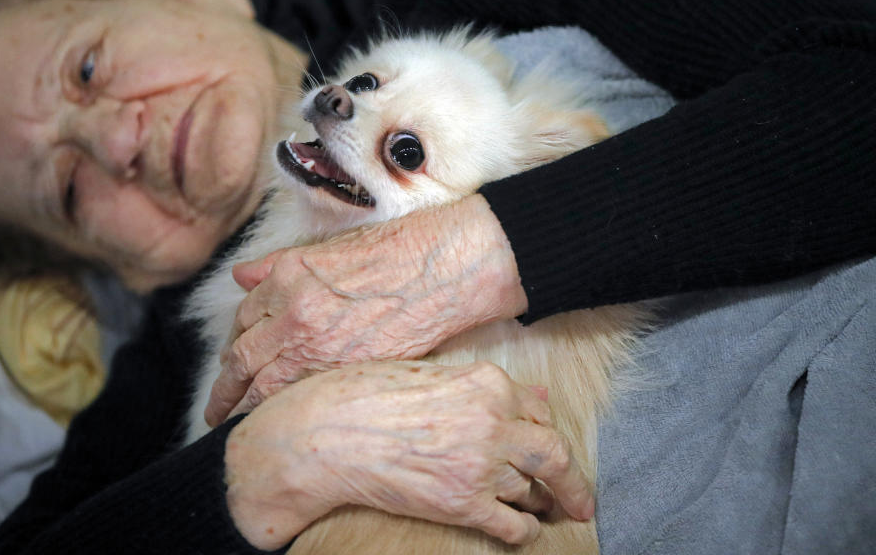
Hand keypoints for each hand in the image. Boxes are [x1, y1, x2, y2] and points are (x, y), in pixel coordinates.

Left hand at [205, 194, 528, 425]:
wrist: (444, 267)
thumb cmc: (395, 249)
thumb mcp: (328, 246)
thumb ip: (277, 266)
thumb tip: (240, 276)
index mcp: (286, 279)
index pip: (243, 319)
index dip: (235, 342)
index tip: (232, 359)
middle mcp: (293, 315)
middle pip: (241, 360)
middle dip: (225, 389)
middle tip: (216, 408)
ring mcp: (317, 347)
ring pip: (263, 388)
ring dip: (243, 408)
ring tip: (234, 423)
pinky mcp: (345, 371)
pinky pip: (300, 399)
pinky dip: (282, 413)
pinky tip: (278, 424)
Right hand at [223, 361, 593, 549]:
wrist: (327, 435)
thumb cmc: (368, 396)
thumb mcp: (429, 376)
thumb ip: (485, 388)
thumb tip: (536, 397)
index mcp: (487, 383)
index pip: (535, 409)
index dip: (540, 429)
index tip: (541, 441)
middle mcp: (493, 422)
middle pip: (555, 453)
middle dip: (573, 481)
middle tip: (580, 500)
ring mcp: (481, 466)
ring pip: (533, 490)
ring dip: (538, 502)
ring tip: (540, 509)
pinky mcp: (463, 504)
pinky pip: (515, 526)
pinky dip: (524, 531)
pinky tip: (520, 529)